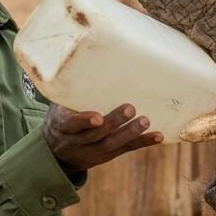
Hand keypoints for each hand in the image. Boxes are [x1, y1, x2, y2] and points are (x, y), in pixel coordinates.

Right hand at [42, 104, 163, 173]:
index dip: (84, 122)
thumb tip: (86, 61)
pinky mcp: (108, 155)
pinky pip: (127, 148)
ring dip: (130, 133)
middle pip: (96, 134)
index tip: (98, 118)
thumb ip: (70, 92)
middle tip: (130, 108)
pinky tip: (158, 136)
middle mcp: (77, 141)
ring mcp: (93, 151)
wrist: (57, 153)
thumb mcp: (57, 107)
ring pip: (113, 144)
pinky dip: (143, 142)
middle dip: (114, 123)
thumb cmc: (61, 118)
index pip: (72, 125)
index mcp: (63, 126)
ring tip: (145, 121)